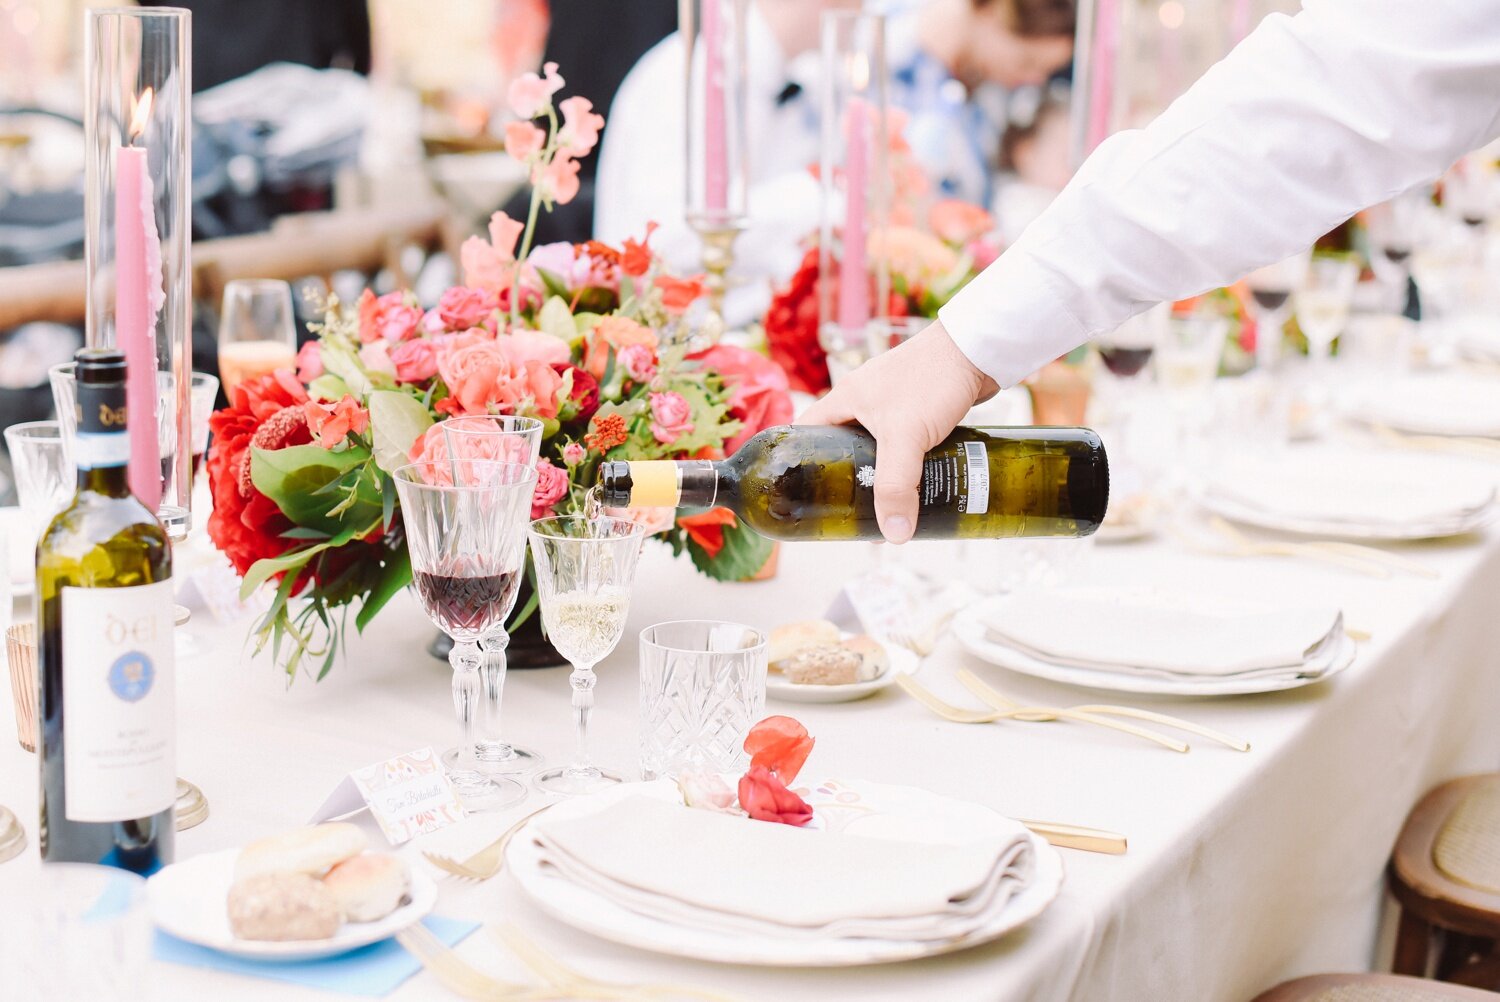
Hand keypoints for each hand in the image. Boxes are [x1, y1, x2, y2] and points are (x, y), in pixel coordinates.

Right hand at [799, 320, 997, 542]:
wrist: (977, 350)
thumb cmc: (931, 379)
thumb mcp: (905, 437)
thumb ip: (896, 487)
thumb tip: (893, 535)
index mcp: (843, 399)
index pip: (804, 433)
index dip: (799, 462)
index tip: (803, 493)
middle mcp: (863, 400)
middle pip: (840, 446)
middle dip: (845, 477)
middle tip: (847, 510)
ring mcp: (891, 404)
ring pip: (875, 447)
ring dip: (880, 473)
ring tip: (882, 505)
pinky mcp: (919, 409)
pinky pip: (904, 443)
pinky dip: (907, 463)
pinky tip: (915, 483)